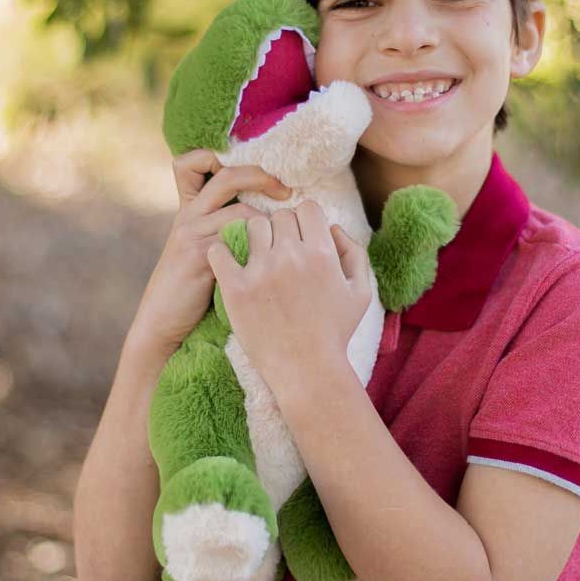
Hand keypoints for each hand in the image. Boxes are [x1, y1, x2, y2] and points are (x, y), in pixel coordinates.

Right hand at [127, 149, 292, 356]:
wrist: (164, 323)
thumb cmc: (193, 292)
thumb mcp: (206, 252)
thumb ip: (227, 229)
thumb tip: (273, 214)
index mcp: (190, 209)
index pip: (192, 162)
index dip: (217, 157)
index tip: (256, 174)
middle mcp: (189, 215)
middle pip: (227, 175)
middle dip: (263, 177)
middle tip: (287, 192)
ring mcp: (191, 234)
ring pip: (241, 211)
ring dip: (270, 223)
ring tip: (286, 240)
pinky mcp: (198, 256)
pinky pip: (237, 238)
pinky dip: (261, 246)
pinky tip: (272, 261)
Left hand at [205, 200, 372, 397]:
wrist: (307, 372)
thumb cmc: (336, 333)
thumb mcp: (360, 293)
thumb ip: (354, 253)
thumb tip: (333, 228)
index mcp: (322, 253)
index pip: (306, 208)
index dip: (305, 220)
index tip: (302, 237)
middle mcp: (291, 257)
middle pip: (279, 217)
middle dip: (282, 230)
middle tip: (281, 253)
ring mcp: (261, 272)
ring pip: (251, 228)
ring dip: (256, 239)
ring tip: (259, 261)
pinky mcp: (236, 290)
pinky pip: (219, 252)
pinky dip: (221, 253)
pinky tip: (230, 265)